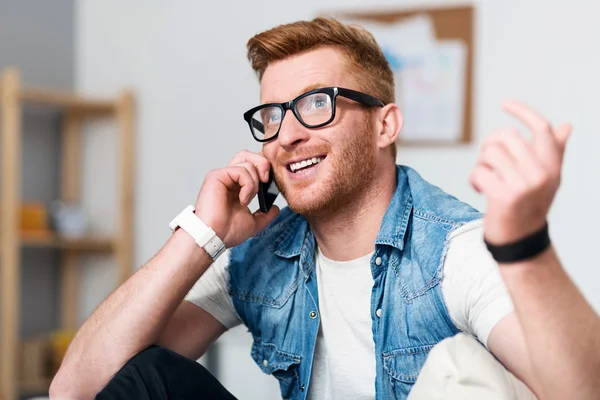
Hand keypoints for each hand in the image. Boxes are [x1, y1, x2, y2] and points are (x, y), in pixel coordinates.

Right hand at [194, 150, 279, 247]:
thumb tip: (275, 208)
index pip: (251, 165)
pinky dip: (247, 185)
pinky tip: (242, 200)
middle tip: (266, 181)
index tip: (270, 183)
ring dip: (254, 183)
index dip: (263, 168)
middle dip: (262, 164)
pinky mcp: (216, 176)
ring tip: (247, 199)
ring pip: (247, 162)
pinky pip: (240, 171)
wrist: (215, 237)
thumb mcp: (253, 223)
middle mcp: (229, 179)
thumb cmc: (226, 231)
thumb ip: (265, 215)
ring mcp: (222, 176)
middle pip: (248, 155)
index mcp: (236, 186)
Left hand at [470, 101, 571, 244]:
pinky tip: (479, 190)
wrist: (520, 241)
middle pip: (507, 135)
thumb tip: (567, 126)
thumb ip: (554, 152)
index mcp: (553, 166)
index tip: (504, 103)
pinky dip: (473, 180)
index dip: (522, 111)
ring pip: (489, 153)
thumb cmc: (529, 205)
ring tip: (486, 179)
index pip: (542, 128)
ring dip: (481, 165)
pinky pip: (478, 172)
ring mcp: (524, 185)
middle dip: (490, 144)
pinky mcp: (504, 196)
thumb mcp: (547, 178)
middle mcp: (542, 173)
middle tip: (489, 162)